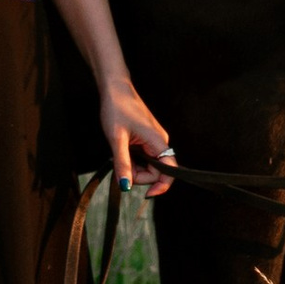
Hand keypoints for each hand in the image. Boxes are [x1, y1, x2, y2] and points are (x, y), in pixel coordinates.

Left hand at [100, 74, 173, 194]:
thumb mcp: (117, 139)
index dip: (161, 186)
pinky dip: (133, 160)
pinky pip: (144, 157)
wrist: (114, 88)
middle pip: (156, 172)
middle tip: (120, 168)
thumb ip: (123, 163)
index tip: (146, 195)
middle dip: (139, 176)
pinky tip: (122, 150)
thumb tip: (126, 186)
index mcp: (158, 141)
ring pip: (149, 166)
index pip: (169, 172)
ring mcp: (154, 140)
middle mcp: (160, 142)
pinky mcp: (147, 139)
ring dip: (134, 168)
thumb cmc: (116, 108)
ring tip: (119, 154)